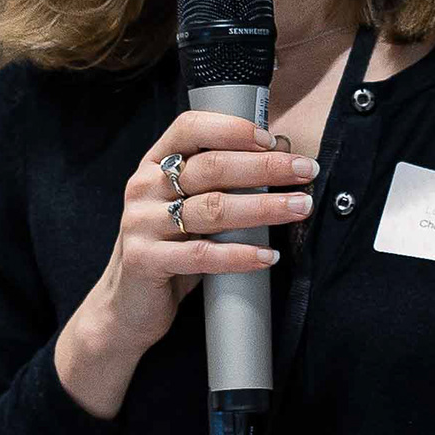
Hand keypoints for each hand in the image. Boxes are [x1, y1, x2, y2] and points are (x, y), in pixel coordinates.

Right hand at [53, 111, 322, 419]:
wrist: (126, 306)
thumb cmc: (170, 248)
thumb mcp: (187, 207)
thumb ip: (220, 183)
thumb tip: (283, 158)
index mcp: (154, 163)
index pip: (191, 128)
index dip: (233, 128)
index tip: (273, 139)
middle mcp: (143, 186)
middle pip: (212, 167)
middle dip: (266, 167)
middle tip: (307, 171)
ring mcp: (140, 223)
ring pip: (213, 209)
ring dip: (265, 207)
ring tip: (300, 207)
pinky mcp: (144, 261)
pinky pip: (202, 256)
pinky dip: (241, 255)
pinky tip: (268, 256)